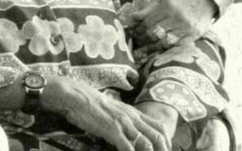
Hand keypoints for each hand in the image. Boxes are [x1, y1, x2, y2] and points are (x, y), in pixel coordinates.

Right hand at [41, 76, 171, 150]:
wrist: (75, 95)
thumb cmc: (89, 103)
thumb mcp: (111, 110)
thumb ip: (121, 119)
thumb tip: (124, 131)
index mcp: (132, 112)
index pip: (158, 127)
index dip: (166, 142)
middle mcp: (131, 116)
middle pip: (158, 136)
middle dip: (163, 150)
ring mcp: (123, 123)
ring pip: (147, 144)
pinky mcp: (113, 129)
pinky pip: (128, 148)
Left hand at [129, 0, 216, 49]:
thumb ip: (148, 9)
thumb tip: (130, 18)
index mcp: (168, 5)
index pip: (147, 22)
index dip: (137, 29)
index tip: (131, 33)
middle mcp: (177, 17)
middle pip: (154, 33)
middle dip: (142, 39)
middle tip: (135, 42)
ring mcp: (186, 28)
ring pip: (163, 42)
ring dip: (150, 47)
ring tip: (142, 48)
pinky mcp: (193, 36)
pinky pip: (175, 46)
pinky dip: (164, 48)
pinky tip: (156, 50)